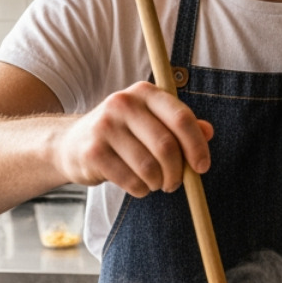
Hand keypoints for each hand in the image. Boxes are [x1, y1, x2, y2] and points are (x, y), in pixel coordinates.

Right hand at [53, 81, 213, 196]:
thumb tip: (209, 132)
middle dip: (177, 172)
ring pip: (149, 167)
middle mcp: (123, 103)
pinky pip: (131, 180)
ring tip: (155, 183)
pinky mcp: (93, 152)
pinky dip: (141, 190)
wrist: (72, 144)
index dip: (197, 146)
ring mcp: (105, 126)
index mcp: (145, 92)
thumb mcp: (152, 122)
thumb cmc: (124, 134)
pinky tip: (138, 185)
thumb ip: (180, 126)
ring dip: (158, 183)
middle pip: (166, 146)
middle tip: (175, 183)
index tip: (202, 167)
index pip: (181, 118)